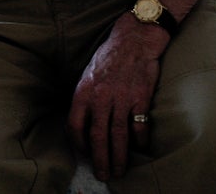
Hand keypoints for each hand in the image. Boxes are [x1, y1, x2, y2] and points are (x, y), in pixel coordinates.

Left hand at [66, 16, 166, 180]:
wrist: (135, 39)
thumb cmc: (110, 57)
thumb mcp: (88, 74)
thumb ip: (85, 98)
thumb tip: (83, 123)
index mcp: (84, 91)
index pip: (75, 125)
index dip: (78, 144)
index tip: (85, 154)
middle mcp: (101, 97)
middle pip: (97, 136)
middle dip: (99, 159)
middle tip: (103, 175)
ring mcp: (121, 98)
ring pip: (118, 135)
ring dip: (118, 157)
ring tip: (119, 170)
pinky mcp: (140, 97)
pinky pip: (139, 126)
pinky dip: (139, 141)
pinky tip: (139, 148)